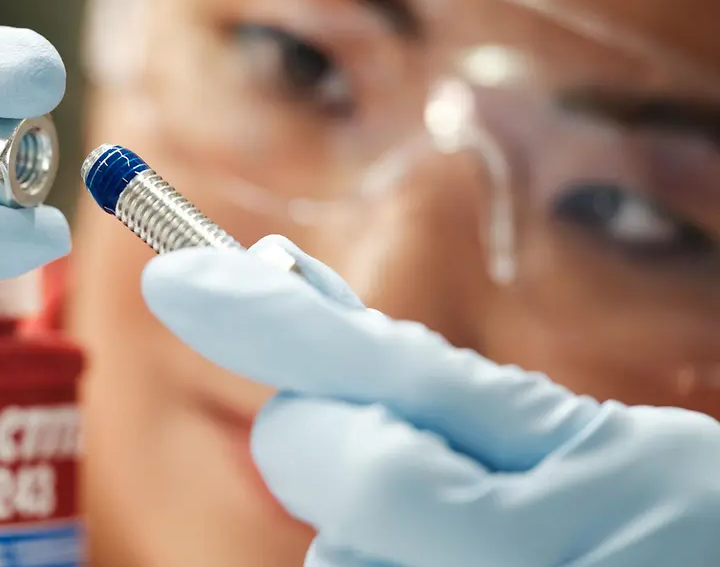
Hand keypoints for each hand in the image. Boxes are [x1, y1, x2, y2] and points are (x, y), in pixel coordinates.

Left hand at [143, 235, 719, 565]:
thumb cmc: (634, 516)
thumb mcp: (562, 435)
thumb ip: (438, 385)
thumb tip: (299, 307)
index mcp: (580, 448)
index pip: (392, 364)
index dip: (272, 316)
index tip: (177, 273)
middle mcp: (549, 535)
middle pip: (344, 466)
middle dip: (312, 437)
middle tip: (341, 433)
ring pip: (336, 552)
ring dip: (353, 528)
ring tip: (438, 531)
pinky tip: (437, 561)